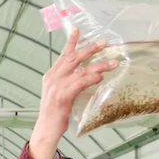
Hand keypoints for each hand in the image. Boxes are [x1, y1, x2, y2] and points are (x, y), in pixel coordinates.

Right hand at [29, 28, 117, 158]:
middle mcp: (53, 78)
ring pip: (80, 69)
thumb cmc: (54, 114)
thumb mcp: (58, 94)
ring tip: (113, 62)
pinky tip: (101, 76)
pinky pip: (80, 83)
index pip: (63, 55)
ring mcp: (57, 87)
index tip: (77, 29)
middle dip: (89, 48)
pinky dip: (92, 78)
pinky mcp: (63, 97)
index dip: (71, 42)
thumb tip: (88, 76)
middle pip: (73, 58)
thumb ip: (69, 83)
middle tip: (104, 42)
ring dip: (99, 65)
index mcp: (51, 76)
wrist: (45, 129)